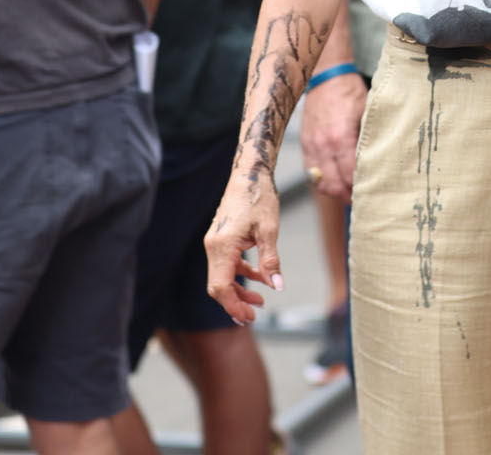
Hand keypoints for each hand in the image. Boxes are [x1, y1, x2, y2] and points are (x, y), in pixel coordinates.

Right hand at [204, 170, 283, 325]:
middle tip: (254, 315)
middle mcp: (213, 246)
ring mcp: (215, 243)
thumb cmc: (259, 197)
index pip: (220, 287)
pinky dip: (241, 274)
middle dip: (235, 303)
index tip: (249, 317)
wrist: (250, 174)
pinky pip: (228, 264)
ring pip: (222, 276)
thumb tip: (277, 286)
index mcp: (222, 246)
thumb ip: (271, 261)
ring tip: (260, 301)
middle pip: (218, 286)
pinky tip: (259, 279)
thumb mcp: (269, 230)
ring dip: (239, 290)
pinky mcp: (222, 239)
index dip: (233, 306)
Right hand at [299, 71, 366, 203]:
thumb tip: (380, 160)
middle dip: (348, 196)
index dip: (360, 188)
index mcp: (340, 137)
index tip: (372, 194)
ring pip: (320, 183)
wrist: (326, 77)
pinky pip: (311, 173)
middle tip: (363, 200)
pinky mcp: (305, 144)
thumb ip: (370, 138)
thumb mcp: (367, 112)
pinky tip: (335, 181)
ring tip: (349, 193)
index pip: (350, 174)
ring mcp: (311, 146)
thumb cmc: (349, 92)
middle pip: (333, 184)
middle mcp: (322, 145)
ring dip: (334, 191)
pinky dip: (322, 182)